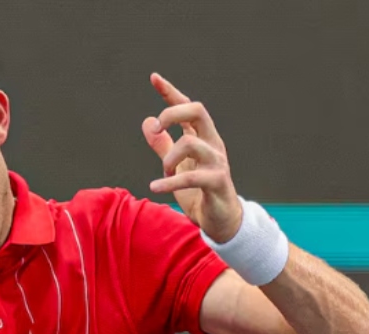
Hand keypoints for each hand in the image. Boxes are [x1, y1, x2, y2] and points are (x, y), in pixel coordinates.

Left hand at [141, 73, 242, 243]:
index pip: (187, 108)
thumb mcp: (175, 167)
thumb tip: (147, 122)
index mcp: (202, 138)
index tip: (154, 77)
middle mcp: (212, 144)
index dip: (171, 92)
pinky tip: (155, 187)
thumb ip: (163, 145)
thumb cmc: (199, 192)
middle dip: (172, 114)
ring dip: (169, 158)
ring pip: (191, 142)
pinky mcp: (218, 182)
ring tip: (163, 174)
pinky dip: (169, 181)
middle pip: (197, 111)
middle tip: (156, 130)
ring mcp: (217, 162)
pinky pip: (192, 176)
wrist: (221, 222)